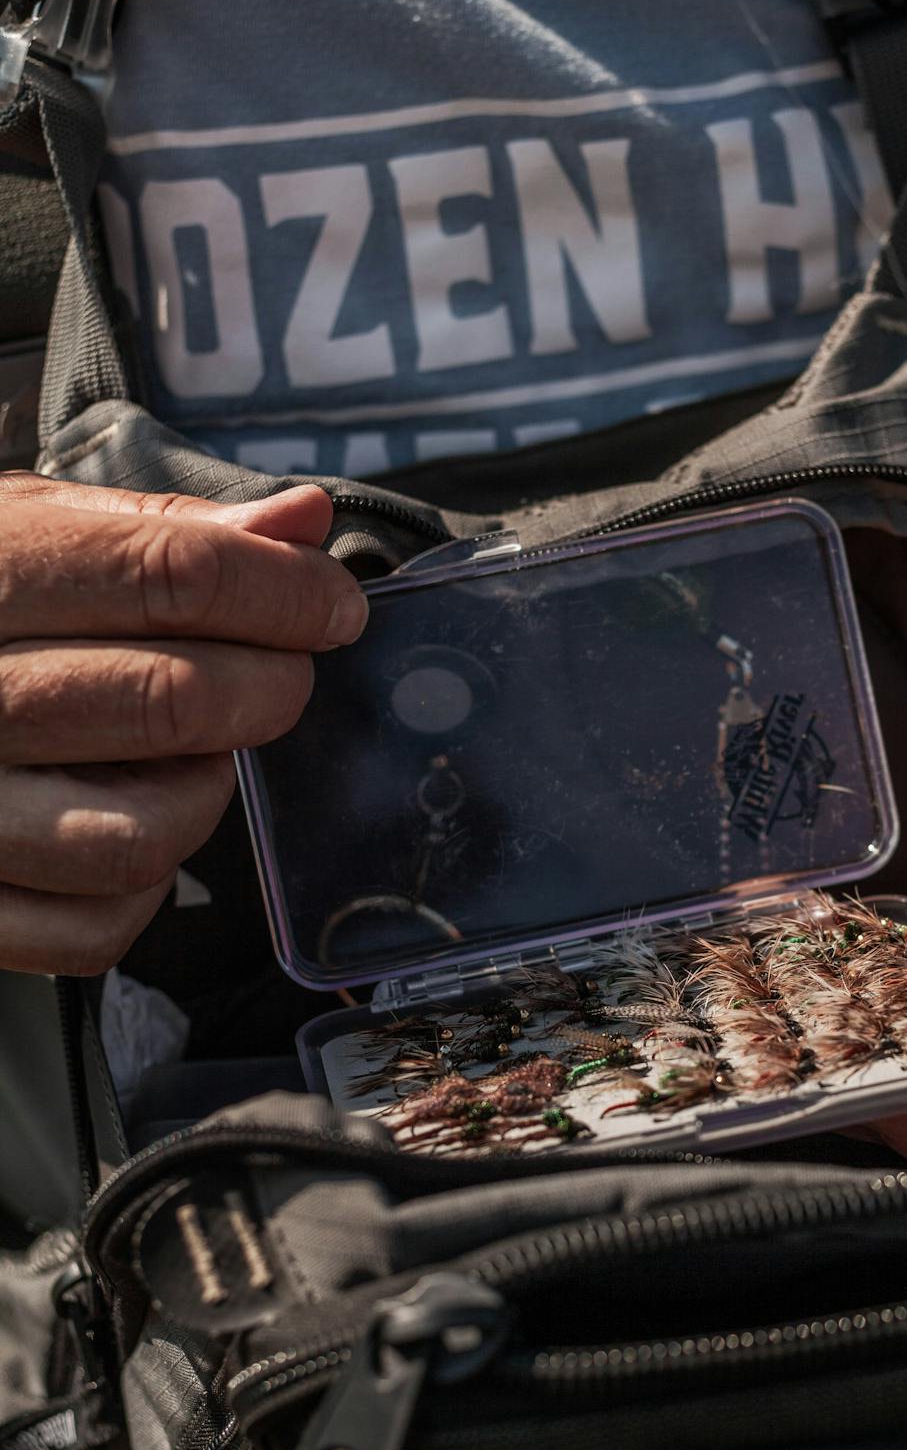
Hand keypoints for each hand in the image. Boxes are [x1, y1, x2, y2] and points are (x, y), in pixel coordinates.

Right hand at [0, 474, 368, 974]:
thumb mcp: (20, 531)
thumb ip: (158, 530)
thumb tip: (300, 521)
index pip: (171, 576)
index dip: (284, 591)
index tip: (333, 605)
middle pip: (172, 700)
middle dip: (270, 685)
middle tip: (283, 673)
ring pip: (143, 836)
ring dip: (202, 794)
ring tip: (191, 753)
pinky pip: (97, 928)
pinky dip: (142, 890)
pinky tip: (128, 821)